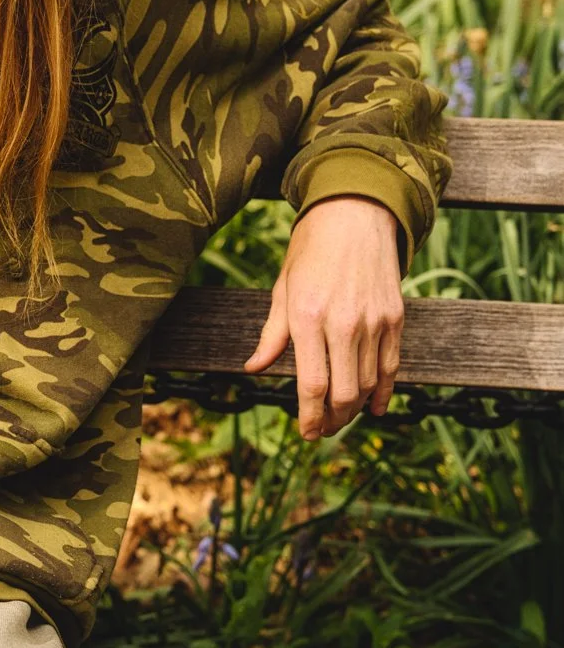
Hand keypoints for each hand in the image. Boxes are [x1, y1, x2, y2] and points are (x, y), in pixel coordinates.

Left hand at [244, 197, 403, 439]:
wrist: (354, 215)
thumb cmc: (310, 251)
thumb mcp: (283, 289)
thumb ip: (272, 334)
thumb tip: (253, 369)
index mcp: (307, 317)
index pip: (312, 385)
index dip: (309, 417)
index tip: (306, 432)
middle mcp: (343, 323)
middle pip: (344, 393)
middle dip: (332, 421)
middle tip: (322, 430)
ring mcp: (373, 321)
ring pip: (368, 384)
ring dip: (355, 409)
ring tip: (341, 418)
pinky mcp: (395, 317)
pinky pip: (392, 366)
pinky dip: (384, 391)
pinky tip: (374, 406)